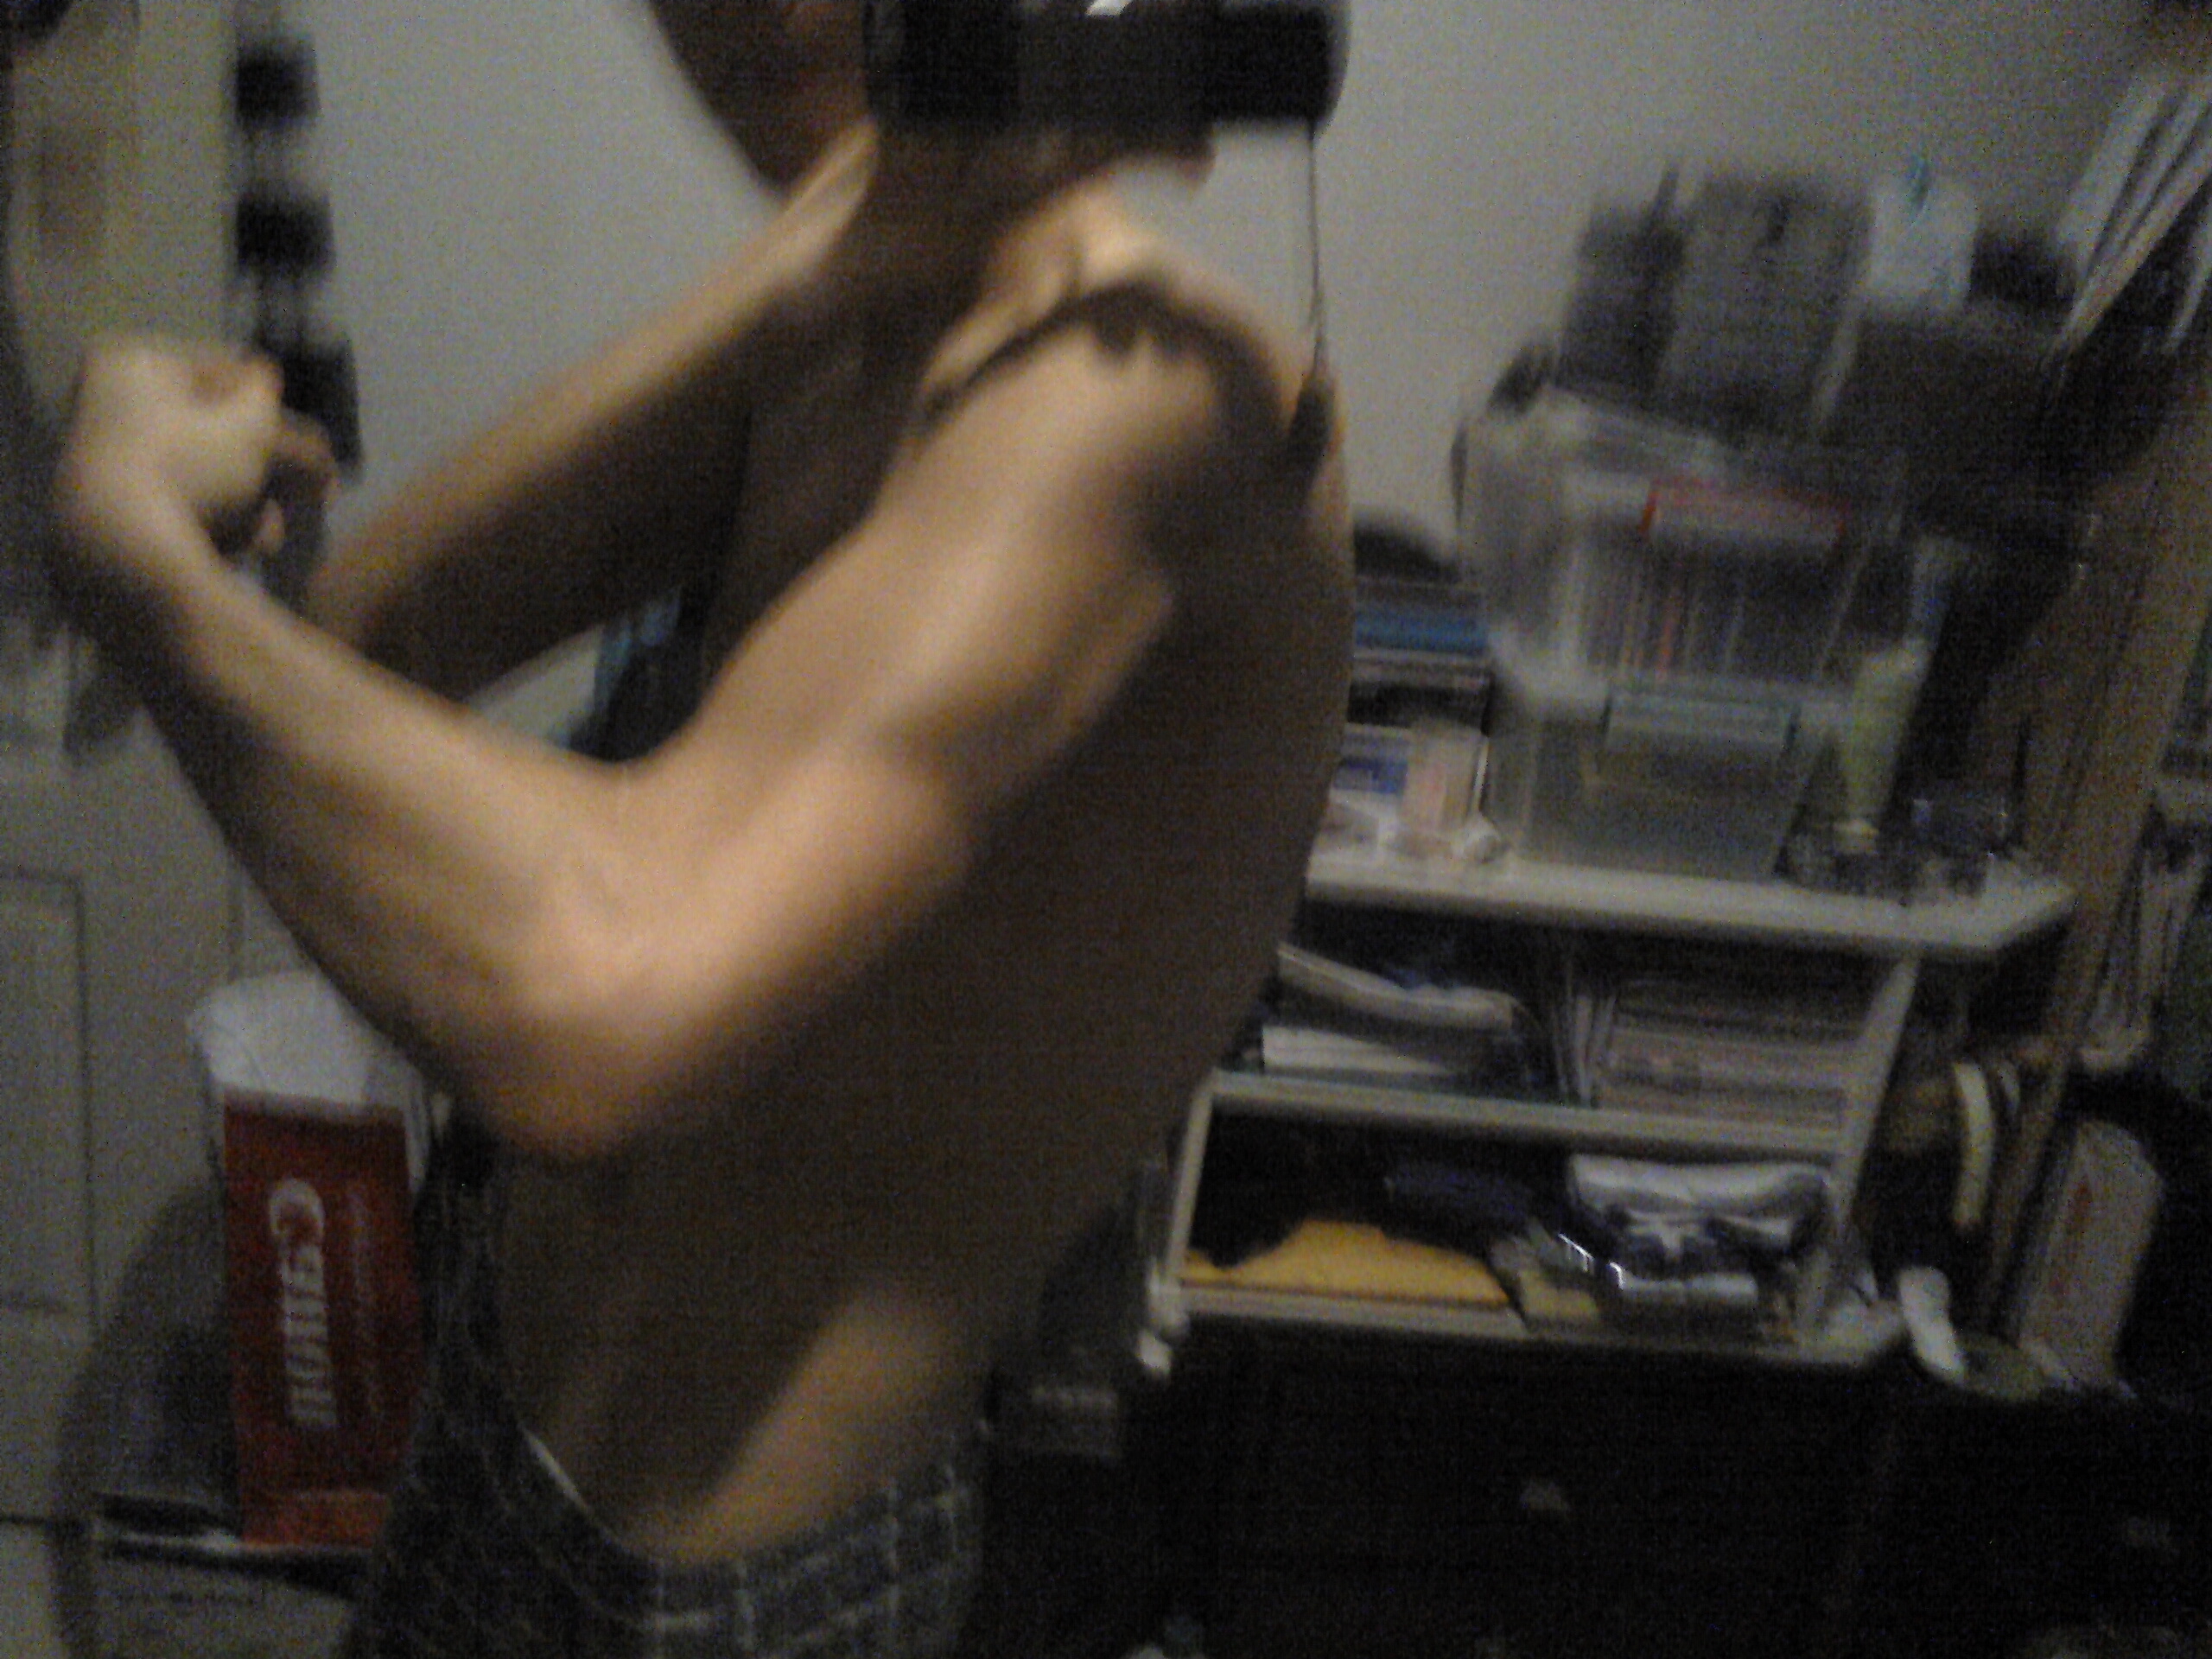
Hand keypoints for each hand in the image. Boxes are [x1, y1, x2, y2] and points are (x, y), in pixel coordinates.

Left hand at [53, 337, 335, 592]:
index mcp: (136, 364)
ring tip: (269, 536)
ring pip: (203, 472)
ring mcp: (105, 457)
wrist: (122, 550)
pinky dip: (215, 523)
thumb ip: (268, 396)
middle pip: (214, 429)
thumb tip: (266, 380)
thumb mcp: (251, 423)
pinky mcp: (109, 508)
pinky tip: (240, 548)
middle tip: (311, 495)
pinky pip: (178, 504)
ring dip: (249, 505)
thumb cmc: (191, 467)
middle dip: (269, 470)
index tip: (311, 441)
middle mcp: (111, 402)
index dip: (274, 406)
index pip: (223, 369)